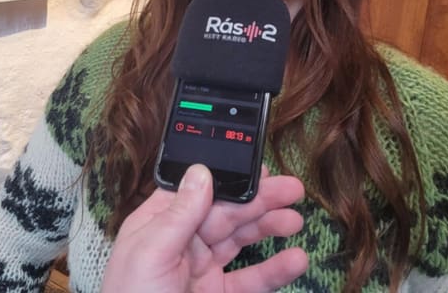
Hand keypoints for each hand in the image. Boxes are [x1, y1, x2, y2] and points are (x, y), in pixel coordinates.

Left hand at [101, 164, 307, 292]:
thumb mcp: (151, 253)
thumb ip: (179, 213)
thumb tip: (201, 170)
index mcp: (160, 223)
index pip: (197, 189)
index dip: (228, 176)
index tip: (258, 168)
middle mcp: (182, 240)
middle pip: (226, 211)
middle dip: (259, 199)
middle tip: (292, 188)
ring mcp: (201, 269)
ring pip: (241, 240)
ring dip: (269, 227)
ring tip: (296, 219)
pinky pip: (250, 279)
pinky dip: (273, 270)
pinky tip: (295, 260)